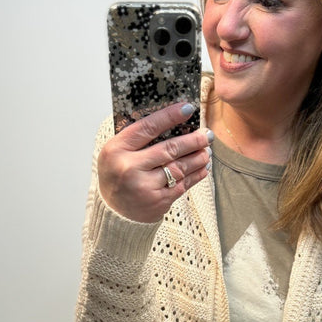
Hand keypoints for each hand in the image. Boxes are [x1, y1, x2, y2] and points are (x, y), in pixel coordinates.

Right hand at [97, 102, 211, 222]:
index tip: (188, 108)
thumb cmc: (117, 176)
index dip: (170, 116)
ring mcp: (145, 186)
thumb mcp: (116, 152)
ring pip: (179, 167)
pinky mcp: (158, 201)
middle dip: (192, 140)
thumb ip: (137, 138)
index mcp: (117, 150)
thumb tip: (171, 120)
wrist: (114, 212)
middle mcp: (130, 168)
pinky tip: (203, 167)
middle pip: (169, 149)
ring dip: (198, 157)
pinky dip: (196, 174)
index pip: (147, 128)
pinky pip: (183, 185)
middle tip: (206, 134)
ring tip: (207, 150)